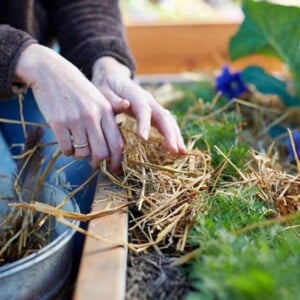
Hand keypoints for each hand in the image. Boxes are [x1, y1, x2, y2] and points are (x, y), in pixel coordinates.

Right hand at [15, 45, 122, 170]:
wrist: (51, 72)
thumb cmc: (79, 89)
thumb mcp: (100, 98)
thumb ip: (111, 119)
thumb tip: (121, 142)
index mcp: (106, 111)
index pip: (117, 143)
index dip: (117, 161)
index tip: (115, 168)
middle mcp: (93, 116)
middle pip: (101, 153)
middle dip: (99, 163)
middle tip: (95, 163)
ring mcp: (75, 120)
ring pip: (83, 153)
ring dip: (82, 156)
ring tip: (79, 149)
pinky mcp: (58, 123)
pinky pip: (67, 149)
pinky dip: (68, 152)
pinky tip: (68, 145)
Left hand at [91, 56, 185, 153]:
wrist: (113, 78)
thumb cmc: (106, 87)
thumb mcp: (103, 91)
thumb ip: (112, 100)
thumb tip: (125, 105)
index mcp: (134, 94)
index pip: (142, 108)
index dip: (144, 123)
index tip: (143, 138)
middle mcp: (148, 100)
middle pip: (163, 115)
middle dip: (169, 133)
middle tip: (174, 150)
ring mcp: (154, 106)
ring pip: (169, 120)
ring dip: (176, 136)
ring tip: (182, 152)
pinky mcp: (155, 113)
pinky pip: (167, 124)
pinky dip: (174, 136)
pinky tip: (177, 149)